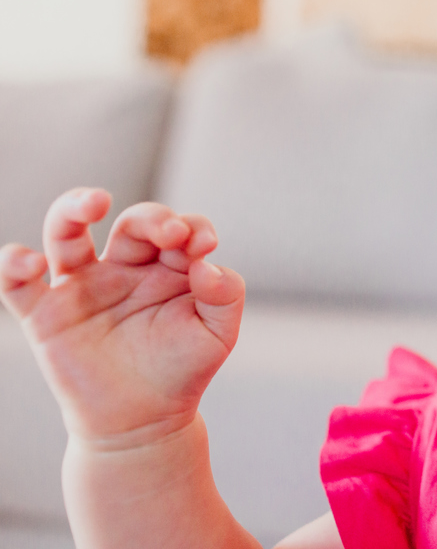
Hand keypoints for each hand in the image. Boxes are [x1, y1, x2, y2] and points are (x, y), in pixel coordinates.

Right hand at [0, 188, 245, 448]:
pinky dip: (13, 264)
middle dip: (153, 218)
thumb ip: (226, 295)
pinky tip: (28, 262)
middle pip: (131, 223)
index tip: (204, 245)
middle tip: (171, 233)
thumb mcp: (218, 334)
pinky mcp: (45, 314)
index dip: (193, 227)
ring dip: (74, 208)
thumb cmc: (183, 370)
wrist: (144, 423)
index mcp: (168, 266)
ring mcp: (82, 286)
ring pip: (66, 232)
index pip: (180, 228)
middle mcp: (125, 267)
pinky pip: (17, 283)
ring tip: (93, 202)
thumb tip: (208, 265)